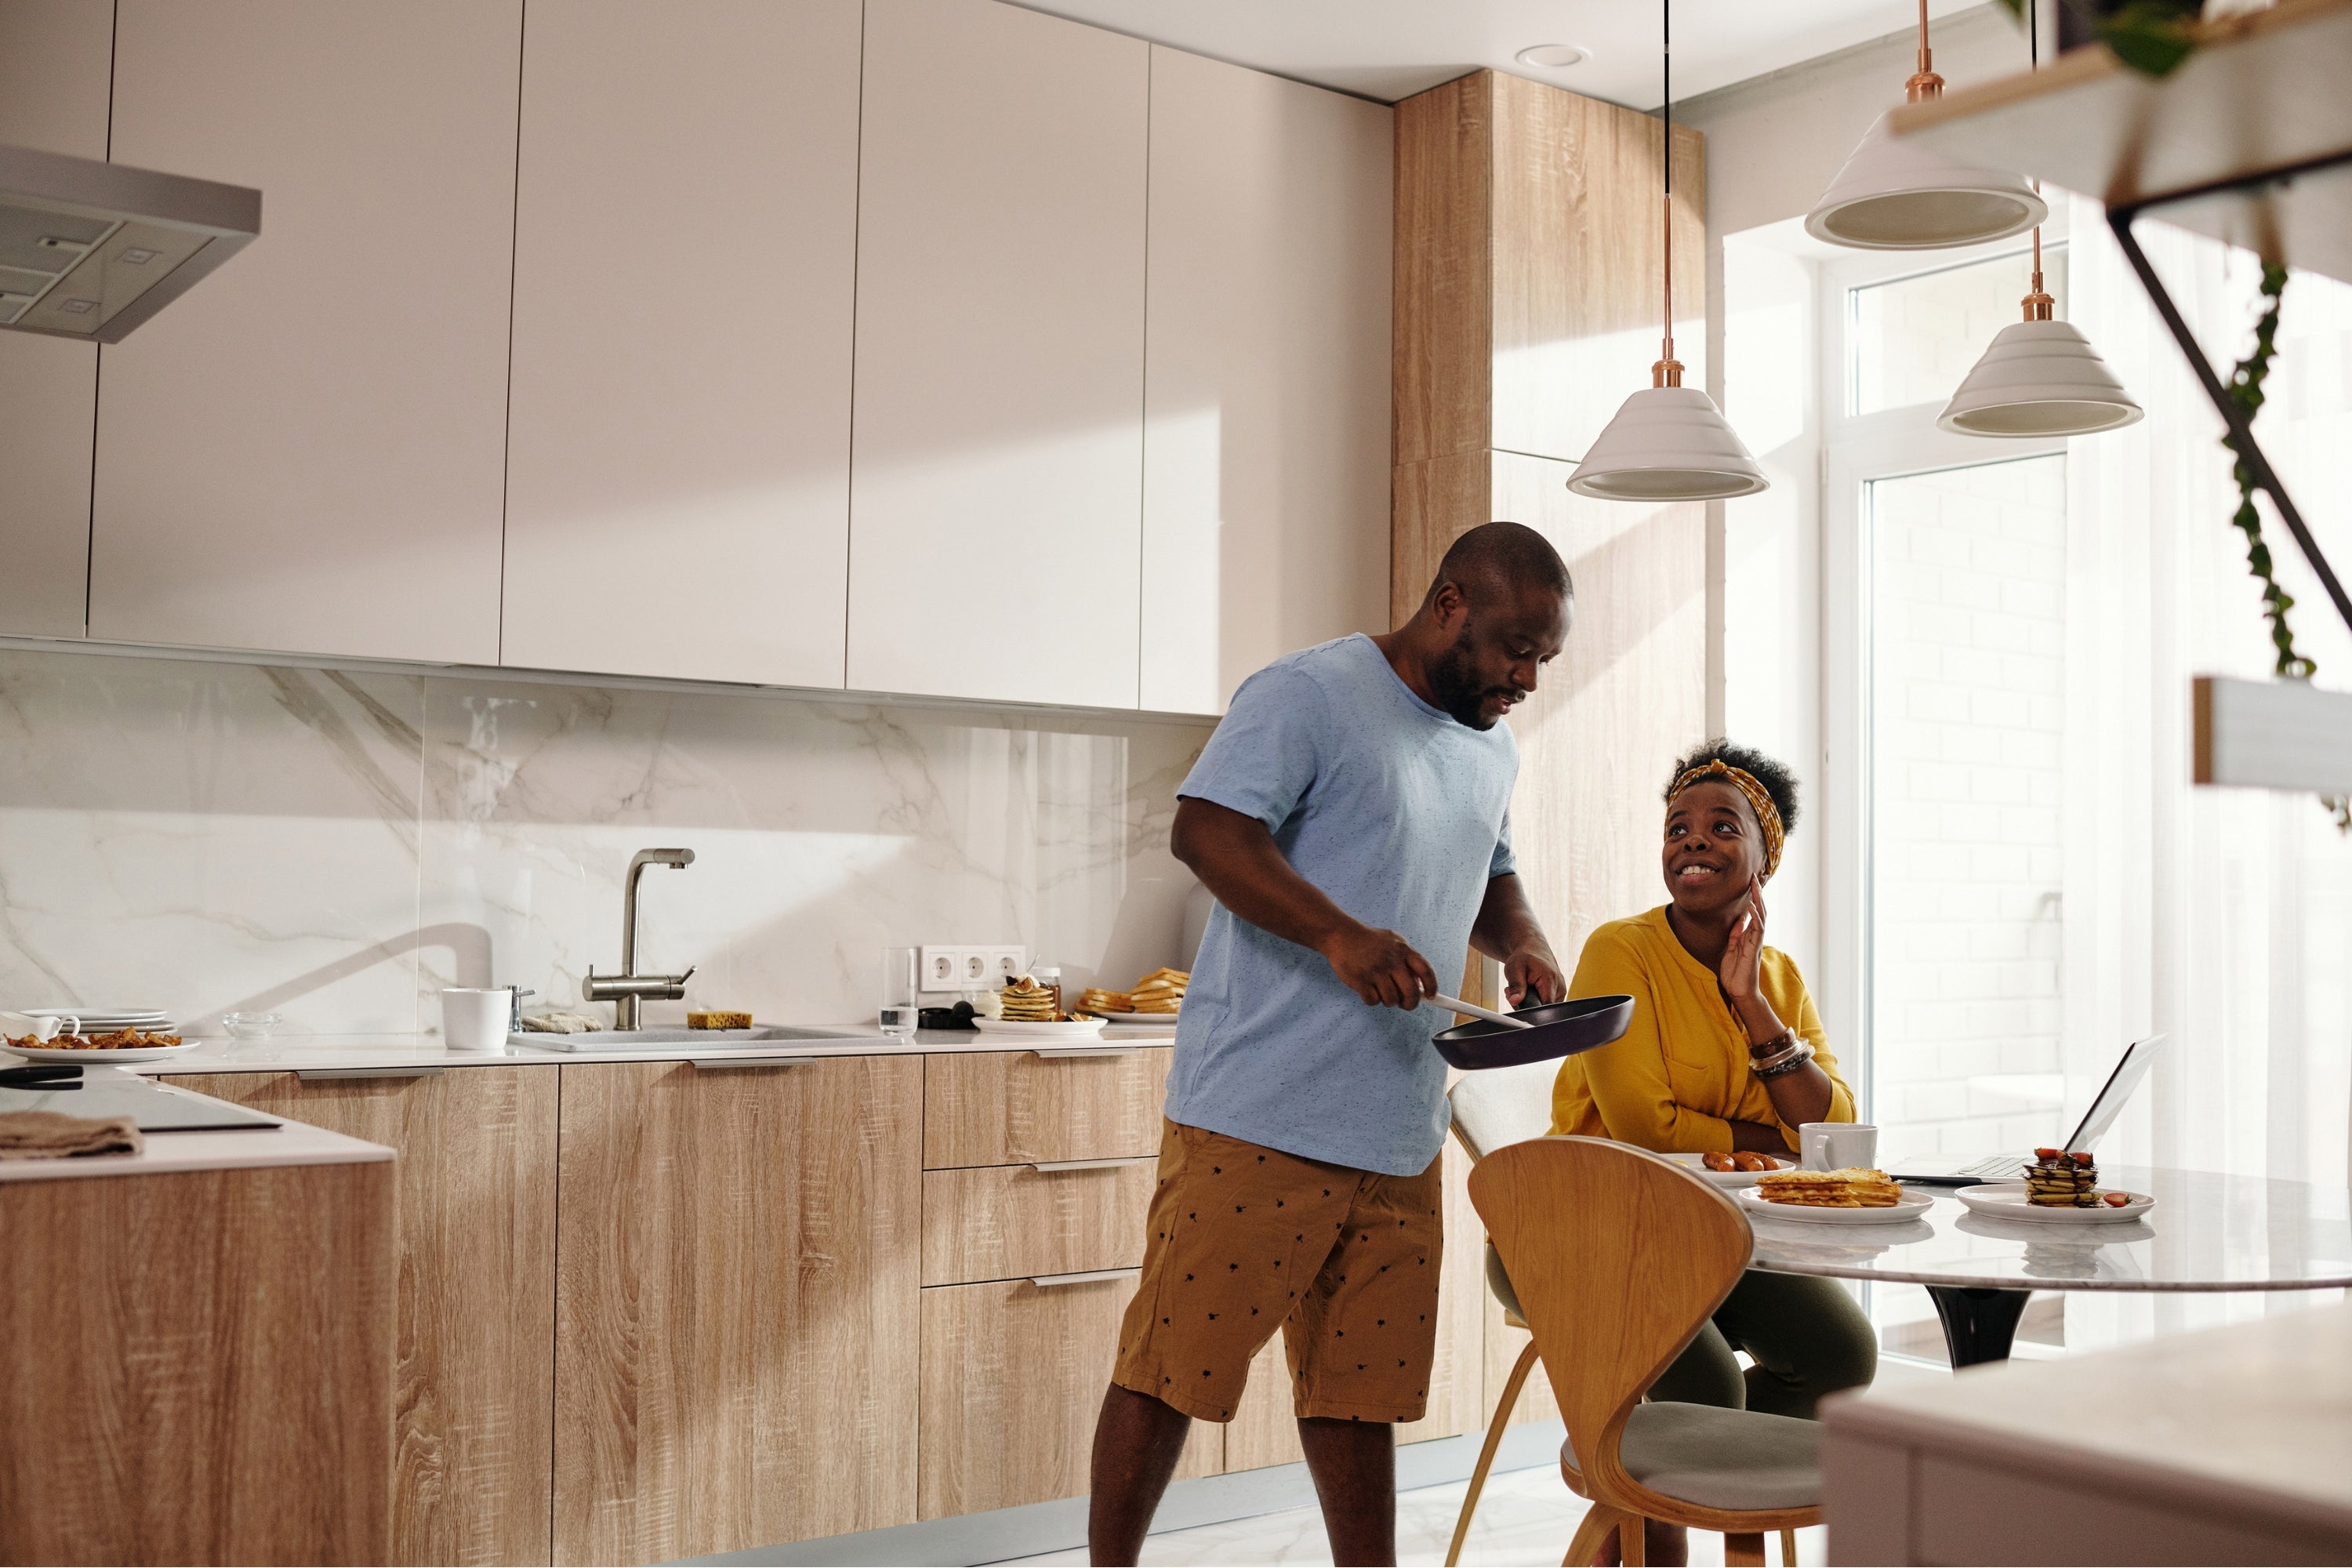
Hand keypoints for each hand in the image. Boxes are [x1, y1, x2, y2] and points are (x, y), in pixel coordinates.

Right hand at [1320, 922, 1439, 1008]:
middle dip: (1411, 1003)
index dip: (1432, 986)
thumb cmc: (1369, 940)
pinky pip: (1373, 1001)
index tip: (1431, 996)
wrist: (1341, 934)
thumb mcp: (1394, 941)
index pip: (1426, 971)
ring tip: (1381, 990)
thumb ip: (1408, 958)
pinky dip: (1372, 1000)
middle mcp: (1391, 960)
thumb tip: (1420, 984)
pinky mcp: (1360, 980)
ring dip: (1388, 1001)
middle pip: (1411, 992)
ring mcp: (1376, 971)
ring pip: (1392, 1000)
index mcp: (1403, 949)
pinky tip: (1368, 989)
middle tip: (1405, 1004)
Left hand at [1502, 949, 1565, 1006]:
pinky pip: (1544, 1005)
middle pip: (1542, 1008)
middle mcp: (1560, 988)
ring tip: (1520, 989)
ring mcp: (1560, 993)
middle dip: (1524, 1004)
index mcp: (1551, 979)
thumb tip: (1515, 1001)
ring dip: (1527, 1002)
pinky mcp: (1558, 996)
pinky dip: (1533, 1001)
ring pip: (1542, 1008)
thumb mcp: (1514, 968)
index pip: (1545, 1006)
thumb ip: (1516, 986)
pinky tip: (1527, 992)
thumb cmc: (1525, 957)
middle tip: (1512, 993)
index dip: (1530, 1008)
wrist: (1534, 951)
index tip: (1517, 1001)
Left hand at [1720, 876, 1766, 1002]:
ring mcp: (1756, 942)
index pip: (1753, 912)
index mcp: (1749, 935)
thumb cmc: (1735, 973)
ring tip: (1755, 885)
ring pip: (1761, 917)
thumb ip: (1735, 934)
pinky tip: (1751, 907)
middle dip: (1757, 894)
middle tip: (1754, 877)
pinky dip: (1755, 917)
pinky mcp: (1754, 949)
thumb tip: (1739, 919)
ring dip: (1758, 901)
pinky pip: (1757, 930)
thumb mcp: (1731, 949)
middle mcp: (1755, 936)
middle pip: (1759, 910)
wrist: (1739, 991)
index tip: (1749, 883)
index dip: (1752, 897)